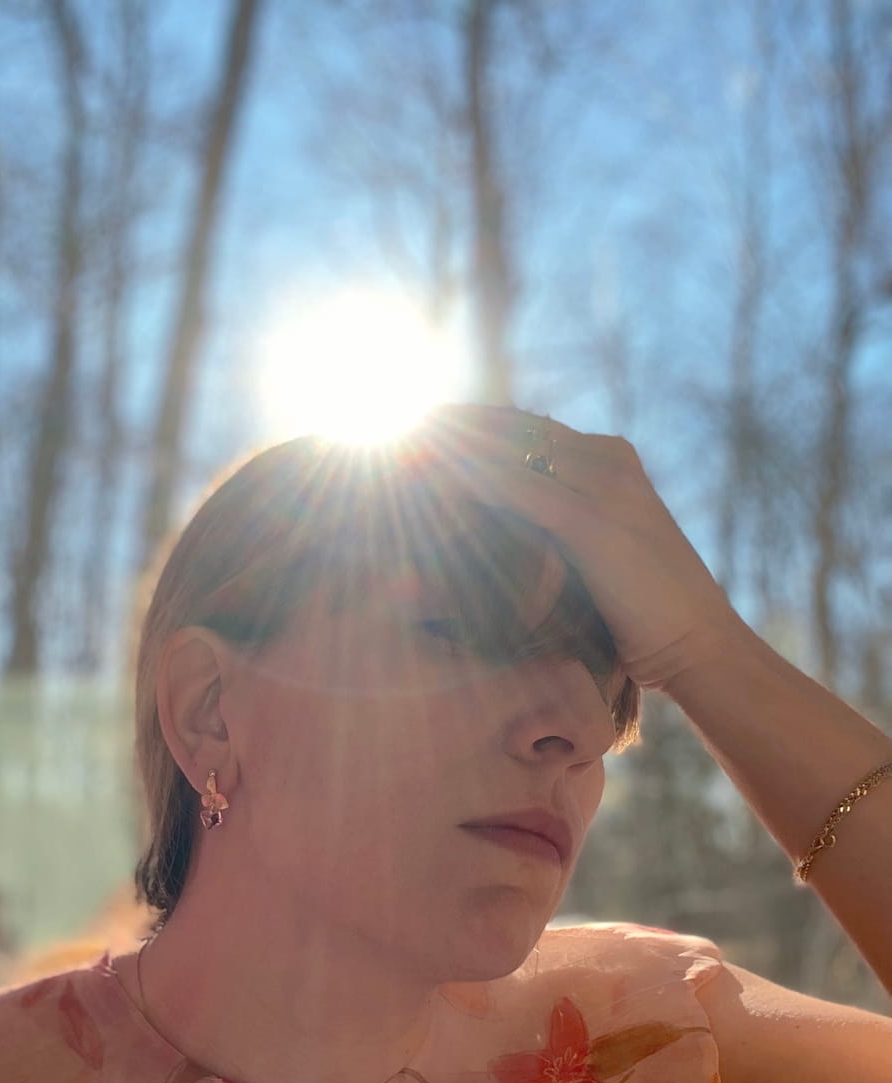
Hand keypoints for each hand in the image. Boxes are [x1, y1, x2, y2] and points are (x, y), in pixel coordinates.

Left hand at [417, 404, 745, 691]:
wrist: (700, 644)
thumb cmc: (647, 616)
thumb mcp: (599, 557)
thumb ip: (560, 531)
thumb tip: (506, 535)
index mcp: (611, 461)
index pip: (528, 426)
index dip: (472, 424)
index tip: (421, 428)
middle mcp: (608, 460)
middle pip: (513, 425)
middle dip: (451, 424)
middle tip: (394, 426)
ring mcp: (603, 486)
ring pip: (510, 447)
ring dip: (449, 444)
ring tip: (394, 443)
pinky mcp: (592, 521)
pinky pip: (516, 487)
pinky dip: (467, 477)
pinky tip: (424, 475)